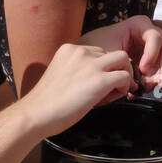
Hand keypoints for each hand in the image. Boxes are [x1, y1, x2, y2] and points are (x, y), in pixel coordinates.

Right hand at [19, 45, 134, 133]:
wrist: (36, 114)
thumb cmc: (46, 102)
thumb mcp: (61, 73)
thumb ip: (78, 69)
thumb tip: (97, 77)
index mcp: (69, 49)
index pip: (98, 51)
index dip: (102, 68)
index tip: (96, 83)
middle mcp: (81, 51)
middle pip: (113, 53)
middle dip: (116, 69)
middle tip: (110, 87)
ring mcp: (91, 64)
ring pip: (124, 59)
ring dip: (123, 75)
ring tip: (113, 92)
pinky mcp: (100, 80)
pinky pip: (125, 77)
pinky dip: (123, 88)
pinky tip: (111, 98)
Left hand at [76, 16, 161, 92]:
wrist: (90, 54)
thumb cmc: (97, 45)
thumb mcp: (106, 51)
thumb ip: (121, 64)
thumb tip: (134, 83)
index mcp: (140, 25)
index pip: (155, 37)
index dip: (151, 53)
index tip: (143, 69)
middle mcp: (150, 35)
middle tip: (160, 84)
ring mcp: (154, 49)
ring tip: (149, 89)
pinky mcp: (153, 62)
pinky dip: (155, 82)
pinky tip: (142, 90)